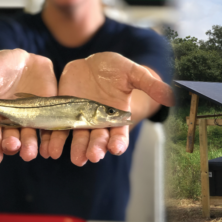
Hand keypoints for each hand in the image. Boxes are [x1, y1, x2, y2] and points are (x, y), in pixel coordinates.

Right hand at [0, 49, 56, 164]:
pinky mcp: (45, 116)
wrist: (28, 63)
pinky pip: (47, 131)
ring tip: (29, 155)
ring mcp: (27, 120)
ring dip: (28, 146)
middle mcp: (8, 121)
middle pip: (8, 137)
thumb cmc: (2, 66)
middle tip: (13, 148)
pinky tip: (47, 150)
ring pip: (27, 136)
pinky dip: (47, 141)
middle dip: (10, 145)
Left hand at [46, 52, 173, 165]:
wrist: (92, 62)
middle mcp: (99, 122)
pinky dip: (54, 140)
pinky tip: (51, 149)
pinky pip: (58, 129)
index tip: (117, 148)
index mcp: (117, 116)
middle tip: (93, 156)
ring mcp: (80, 119)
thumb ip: (149, 85)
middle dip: (96, 148)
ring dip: (76, 149)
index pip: (119, 133)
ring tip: (75, 158)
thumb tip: (171, 96)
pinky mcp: (63, 114)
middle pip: (98, 139)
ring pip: (78, 138)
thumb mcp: (133, 73)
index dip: (119, 141)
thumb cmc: (116, 68)